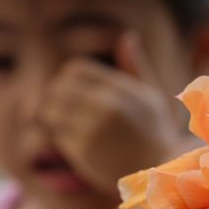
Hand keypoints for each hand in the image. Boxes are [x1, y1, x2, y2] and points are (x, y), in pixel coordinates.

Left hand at [40, 31, 181, 195]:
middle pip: (58, 88)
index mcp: (121, 88)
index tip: (72, 90)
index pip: (75, 69)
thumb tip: (127, 36)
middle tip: (62, 107)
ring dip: (51, 115)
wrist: (158, 172)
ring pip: (51, 110)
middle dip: (55, 96)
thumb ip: (135, 66)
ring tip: (63, 122)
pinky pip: (57, 134)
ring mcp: (93, 128)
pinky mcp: (83, 151)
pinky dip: (59, 135)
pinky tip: (75, 140)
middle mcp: (106, 105)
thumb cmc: (154, 131)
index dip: (67, 78)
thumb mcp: (151, 94)